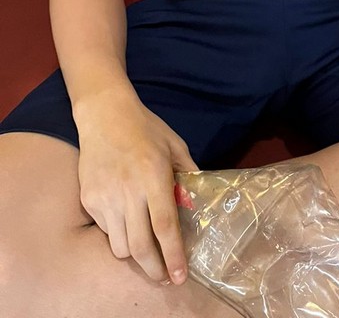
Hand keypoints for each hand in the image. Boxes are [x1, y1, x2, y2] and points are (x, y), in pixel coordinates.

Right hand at [77, 93, 197, 282]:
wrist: (105, 115)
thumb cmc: (146, 129)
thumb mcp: (175, 146)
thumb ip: (187, 174)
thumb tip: (196, 203)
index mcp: (154, 177)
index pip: (165, 227)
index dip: (173, 255)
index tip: (180, 275)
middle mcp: (128, 192)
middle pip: (140, 247)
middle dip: (154, 269)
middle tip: (165, 277)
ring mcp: (105, 197)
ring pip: (120, 246)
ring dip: (136, 254)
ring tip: (147, 249)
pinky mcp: (89, 200)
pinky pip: (106, 230)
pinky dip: (119, 234)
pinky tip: (127, 221)